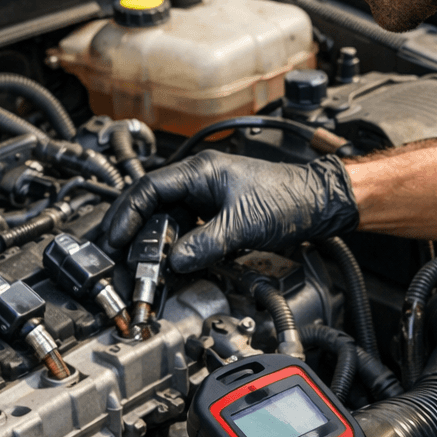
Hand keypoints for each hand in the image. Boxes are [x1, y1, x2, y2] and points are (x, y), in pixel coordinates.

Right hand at [104, 152, 358, 272]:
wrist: (321, 203)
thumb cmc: (290, 198)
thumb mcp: (244, 223)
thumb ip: (206, 243)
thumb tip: (176, 261)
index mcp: (201, 171)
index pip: (149, 189)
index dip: (127, 214)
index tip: (114, 238)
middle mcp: (200, 181)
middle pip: (152, 205)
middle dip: (131, 231)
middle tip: (114, 255)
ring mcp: (208, 198)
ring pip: (167, 220)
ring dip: (151, 242)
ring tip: (136, 264)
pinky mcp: (217, 216)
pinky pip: (186, 231)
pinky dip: (174, 248)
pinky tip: (167, 264)